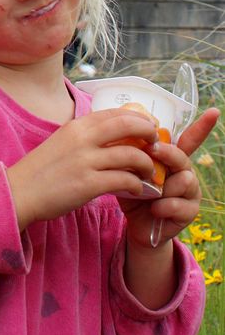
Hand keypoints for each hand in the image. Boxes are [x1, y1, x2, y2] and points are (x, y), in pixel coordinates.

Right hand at [6, 108, 159, 229]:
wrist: (19, 192)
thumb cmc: (42, 170)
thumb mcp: (62, 143)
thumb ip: (86, 137)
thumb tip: (113, 136)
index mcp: (77, 126)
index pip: (115, 113)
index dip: (138, 119)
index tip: (149, 128)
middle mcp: (82, 138)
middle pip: (128, 126)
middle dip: (149, 134)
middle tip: (158, 146)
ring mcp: (86, 161)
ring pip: (131, 155)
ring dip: (147, 165)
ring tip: (150, 174)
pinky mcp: (88, 184)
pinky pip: (124, 180)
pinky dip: (137, 185)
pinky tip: (137, 190)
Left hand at [121, 107, 219, 248]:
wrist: (138, 224)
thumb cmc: (134, 190)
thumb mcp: (130, 168)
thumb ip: (131, 153)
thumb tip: (120, 133)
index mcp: (173, 158)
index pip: (189, 139)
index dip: (202, 126)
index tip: (214, 111)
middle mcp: (185, 171)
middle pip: (182, 156)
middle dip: (168, 153)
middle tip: (152, 150)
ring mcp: (190, 192)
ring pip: (184, 180)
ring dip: (164, 186)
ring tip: (151, 192)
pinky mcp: (189, 212)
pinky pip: (178, 204)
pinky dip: (162, 206)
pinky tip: (154, 209)